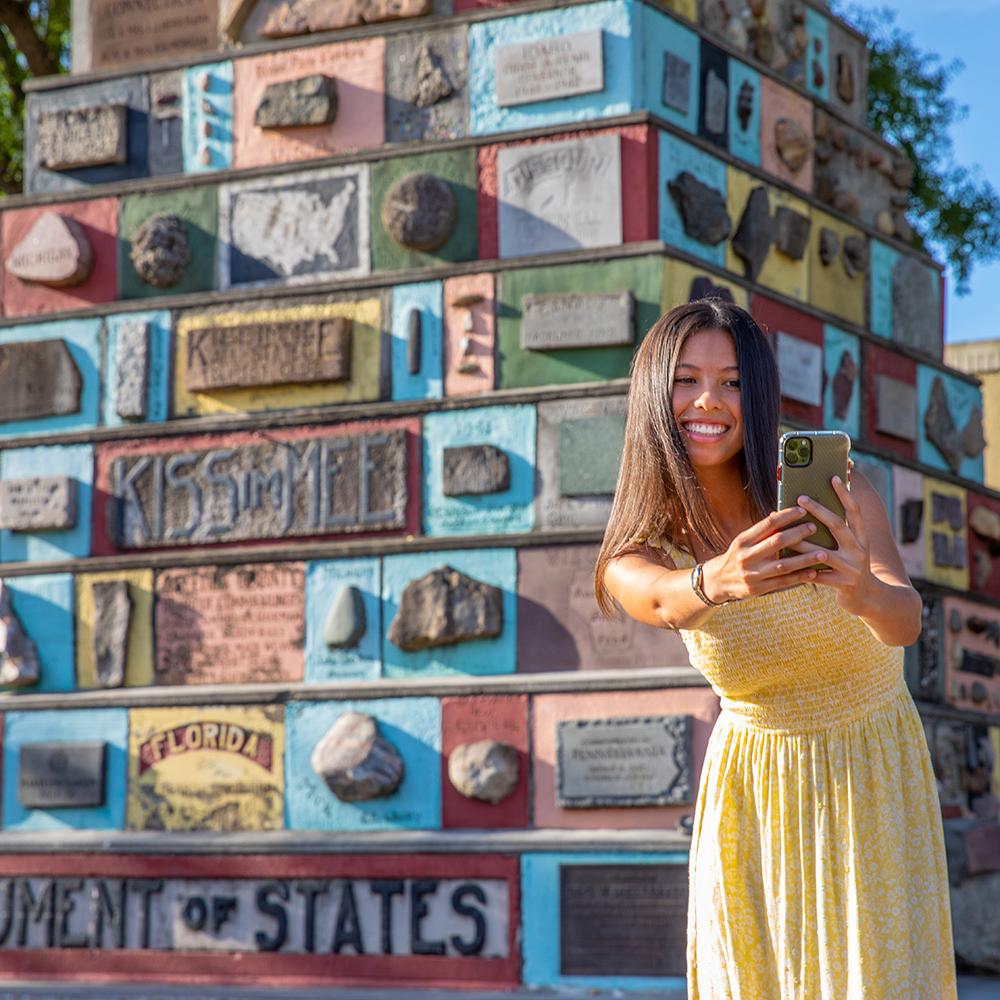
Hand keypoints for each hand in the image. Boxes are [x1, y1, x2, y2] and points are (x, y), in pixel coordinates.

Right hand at [701, 507, 823, 602]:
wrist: (719, 581)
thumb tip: (781, 514)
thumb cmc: (737, 556)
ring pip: (783, 565)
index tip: (802, 510)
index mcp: (743, 541)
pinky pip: (783, 583)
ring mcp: (752, 574)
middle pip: (776, 542)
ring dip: (804, 559)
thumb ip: (761, 532)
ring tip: (822, 553)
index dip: (786, 516)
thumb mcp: (743, 542)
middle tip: (814, 527)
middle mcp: (746, 556)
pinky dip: (799, 577)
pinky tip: (813, 572)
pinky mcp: (758, 589)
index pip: (767, 525)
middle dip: (797, 534)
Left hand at [791, 476, 873, 614]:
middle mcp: (859, 549)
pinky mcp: (843, 584)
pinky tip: (785, 564)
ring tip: (782, 533)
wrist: (870, 599)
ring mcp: (852, 567)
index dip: (845, 494)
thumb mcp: (852, 548)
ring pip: (821, 552)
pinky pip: (817, 575)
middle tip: (801, 497)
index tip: (834, 476)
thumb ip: (839, 532)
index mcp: (861, 537)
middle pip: (838, 525)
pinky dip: (801, 570)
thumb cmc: (852, 567)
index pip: (854, 511)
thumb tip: (816, 508)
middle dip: (819, 510)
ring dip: (801, 543)